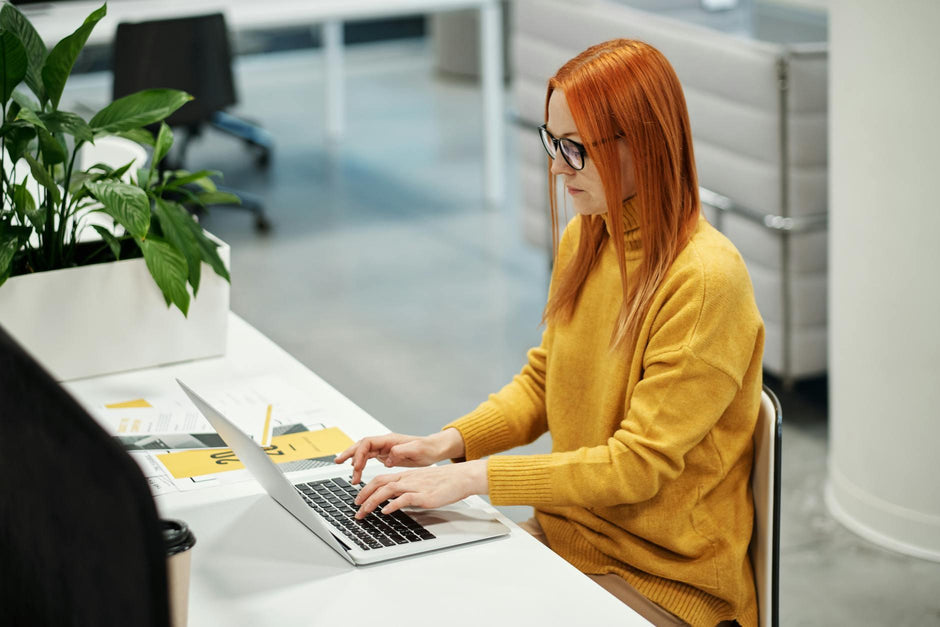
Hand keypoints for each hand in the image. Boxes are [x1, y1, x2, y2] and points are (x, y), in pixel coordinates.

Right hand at [334, 429, 464, 484]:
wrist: (434, 449)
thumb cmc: (428, 448)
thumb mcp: (417, 450)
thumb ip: (402, 452)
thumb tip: (387, 458)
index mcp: (390, 440)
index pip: (368, 443)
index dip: (359, 453)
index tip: (357, 466)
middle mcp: (385, 443)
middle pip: (361, 445)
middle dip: (349, 453)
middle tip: (338, 462)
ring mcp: (384, 449)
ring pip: (364, 452)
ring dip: (355, 461)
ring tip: (350, 474)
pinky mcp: (386, 455)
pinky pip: (369, 458)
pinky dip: (362, 464)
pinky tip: (358, 471)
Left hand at [353, 460, 487, 517]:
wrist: (460, 477)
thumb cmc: (443, 482)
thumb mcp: (421, 483)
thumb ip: (407, 489)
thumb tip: (394, 500)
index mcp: (406, 476)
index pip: (380, 479)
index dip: (366, 489)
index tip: (358, 499)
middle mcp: (407, 479)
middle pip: (379, 483)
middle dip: (364, 496)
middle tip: (355, 508)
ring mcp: (415, 486)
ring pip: (387, 490)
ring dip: (372, 501)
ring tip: (364, 512)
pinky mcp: (424, 495)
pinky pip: (404, 498)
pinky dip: (392, 505)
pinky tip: (385, 511)